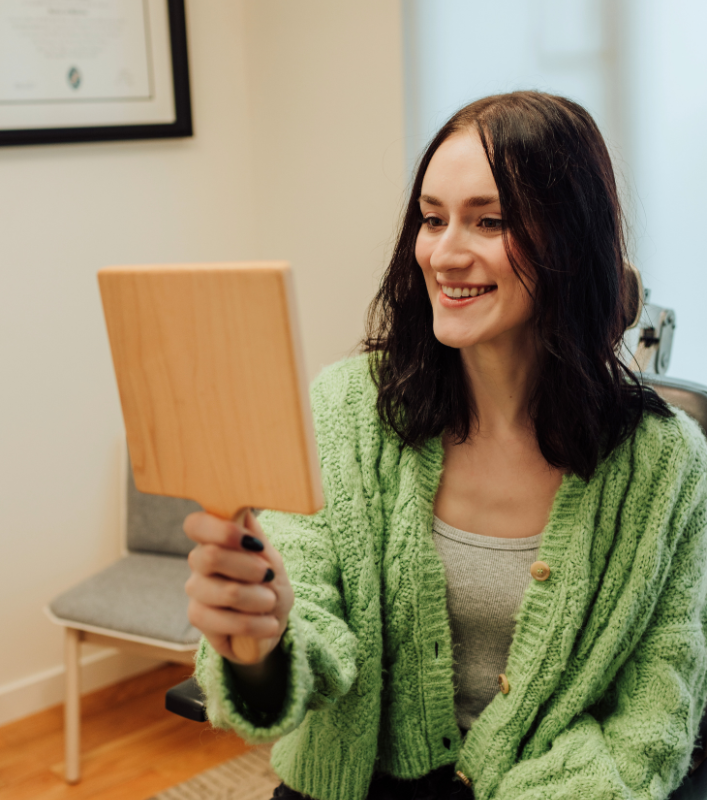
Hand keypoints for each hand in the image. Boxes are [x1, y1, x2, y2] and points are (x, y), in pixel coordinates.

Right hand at [184, 510, 293, 665]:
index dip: (222, 531)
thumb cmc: (270, 583)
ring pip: (224, 591)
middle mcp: (199, 561)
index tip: (254, 543)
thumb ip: (255, 536)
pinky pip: (222, 621)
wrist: (273, 621)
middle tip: (268, 575)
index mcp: (214, 539)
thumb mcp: (271, 557)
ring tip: (271, 602)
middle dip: (248, 567)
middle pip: (210, 557)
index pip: (196, 524)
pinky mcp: (198, 618)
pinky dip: (253, 624)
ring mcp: (196, 590)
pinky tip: (268, 625)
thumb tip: (242, 509)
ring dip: (257, 599)